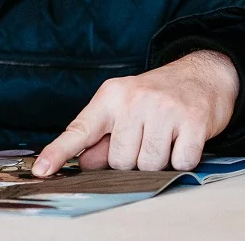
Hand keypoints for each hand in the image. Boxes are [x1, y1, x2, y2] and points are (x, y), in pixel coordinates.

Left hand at [33, 50, 238, 174]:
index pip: (79, 130)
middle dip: (131, 159)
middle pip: (118, 160)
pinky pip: (180, 163)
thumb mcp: (123, 108)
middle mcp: (134, 99)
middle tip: (145, 137)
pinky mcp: (192, 121)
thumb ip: (101, 136)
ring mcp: (164, 109)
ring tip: (164, 137)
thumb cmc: (156, 96)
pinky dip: (182, 160)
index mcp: (111, 96)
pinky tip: (182, 139)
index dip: (58, 152)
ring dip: (157, 161)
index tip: (41, 169)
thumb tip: (84, 162)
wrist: (202, 75)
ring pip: (148, 165)